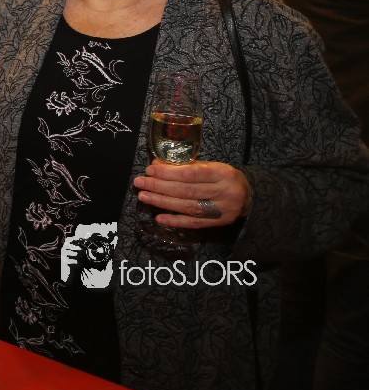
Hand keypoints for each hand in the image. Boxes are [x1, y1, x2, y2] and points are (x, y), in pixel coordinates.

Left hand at [134, 160, 251, 228]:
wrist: (249, 196)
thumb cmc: (224, 178)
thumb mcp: (211, 166)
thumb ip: (185, 166)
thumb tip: (156, 165)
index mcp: (223, 173)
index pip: (192, 173)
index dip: (169, 172)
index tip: (150, 170)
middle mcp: (224, 192)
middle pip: (187, 190)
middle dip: (159, 186)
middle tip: (140, 182)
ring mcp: (222, 210)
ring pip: (188, 207)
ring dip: (162, 202)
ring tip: (144, 196)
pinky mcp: (218, 223)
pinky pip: (193, 223)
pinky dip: (175, 221)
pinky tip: (159, 217)